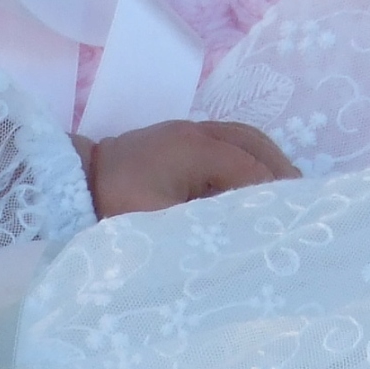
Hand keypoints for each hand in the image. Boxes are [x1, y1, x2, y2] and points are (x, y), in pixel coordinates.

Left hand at [72, 120, 300, 217]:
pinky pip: (226, 144)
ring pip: (244, 140)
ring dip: (267, 165)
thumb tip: (245, 237)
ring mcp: (186, 132)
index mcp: (196, 148)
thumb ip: (206, 225)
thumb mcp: (158, 225)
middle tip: (302, 206)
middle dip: (281, 174)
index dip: (275, 197)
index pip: (252, 171)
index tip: (292, 223)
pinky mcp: (177, 141)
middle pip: (256, 145)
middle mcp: (197, 132)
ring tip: (284, 197)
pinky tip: (253, 188)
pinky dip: (247, 162)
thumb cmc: (110, 207)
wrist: (67, 185)